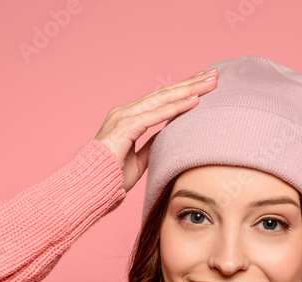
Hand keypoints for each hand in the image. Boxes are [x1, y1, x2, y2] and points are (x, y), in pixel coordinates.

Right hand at [94, 68, 218, 192]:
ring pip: (162, 99)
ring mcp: (124, 117)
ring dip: (188, 89)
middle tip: (214, 74)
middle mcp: (126, 112)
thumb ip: (150, 147)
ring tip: (210, 81)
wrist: (88, 187)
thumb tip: (165, 139)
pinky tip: (194, 100)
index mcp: (128, 118)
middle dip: (190, 83)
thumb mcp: (137, 160)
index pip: (161, 100)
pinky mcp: (125, 127)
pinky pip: (156, 115)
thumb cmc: (110, 176)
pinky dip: (176, 107)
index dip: (183, 91)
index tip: (204, 85)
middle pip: (164, 94)